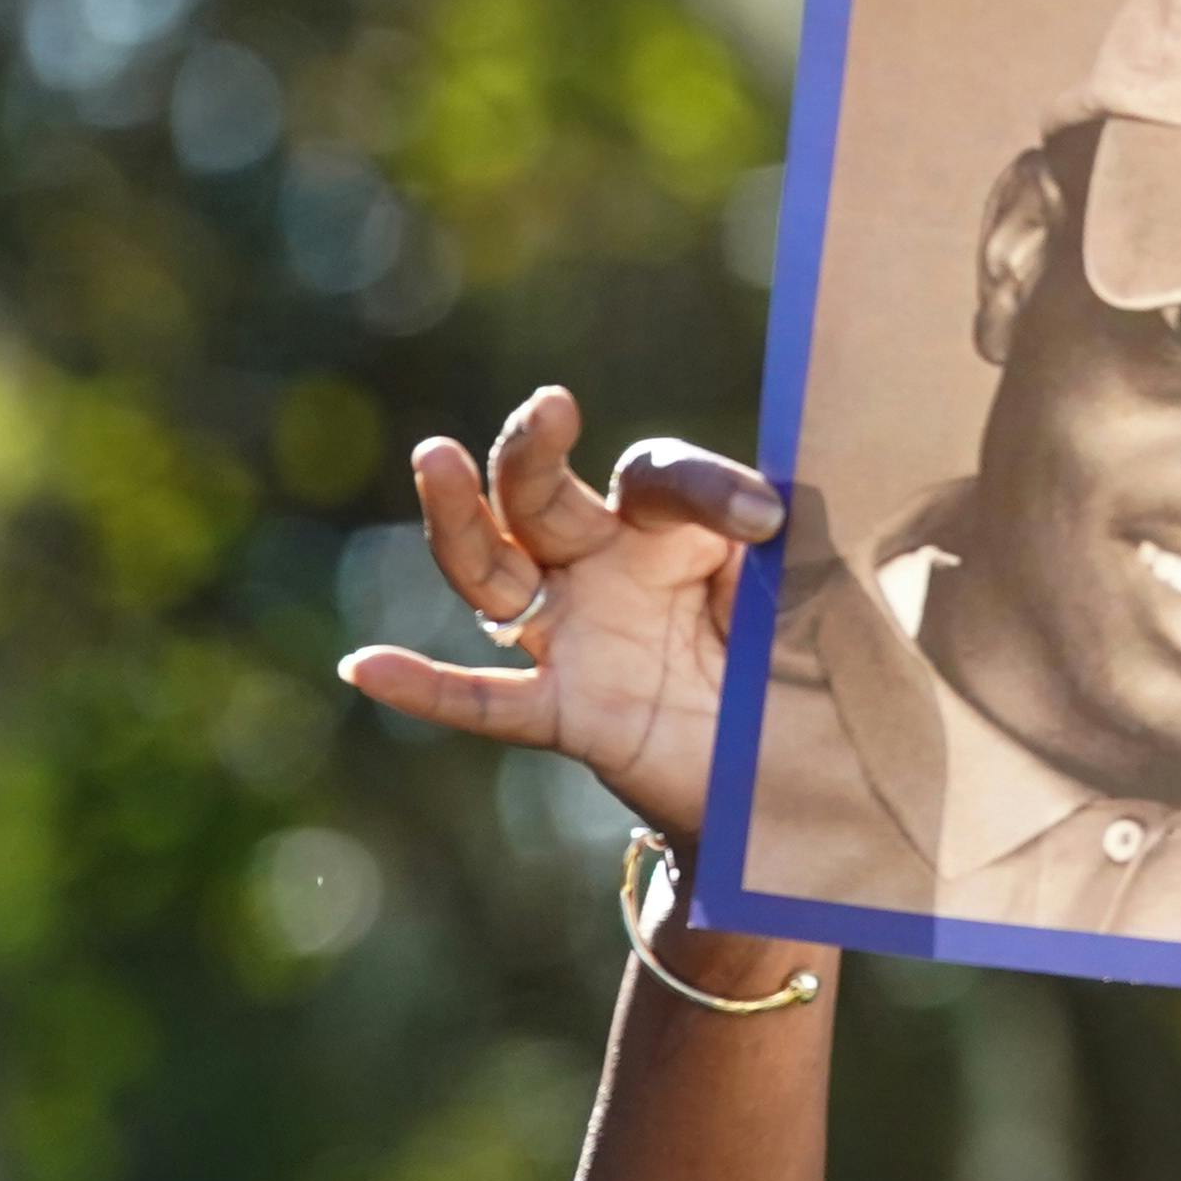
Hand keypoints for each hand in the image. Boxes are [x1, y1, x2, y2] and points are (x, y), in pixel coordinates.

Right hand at [336, 385, 787, 846]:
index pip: (655, 477)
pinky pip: (483, 701)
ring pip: (490, 570)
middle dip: (534, 451)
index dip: (705, 488)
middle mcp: (601, 567)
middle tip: (549, 408)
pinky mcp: (564, 712)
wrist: (794, 773)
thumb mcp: (813, 594)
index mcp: (665, 527)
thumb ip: (797, 546)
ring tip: (436, 457)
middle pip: (541, 497)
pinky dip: (425, 688)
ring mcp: (571, 636)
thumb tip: (776, 510)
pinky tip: (367, 667)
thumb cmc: (799, 662)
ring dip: (458, 518)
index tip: (764, 522)